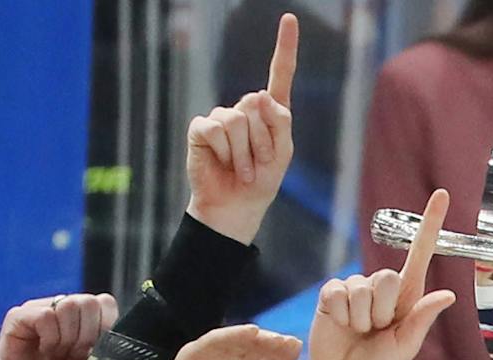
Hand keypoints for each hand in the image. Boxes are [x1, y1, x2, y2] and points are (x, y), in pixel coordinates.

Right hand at [0, 293, 118, 359]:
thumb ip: (108, 345)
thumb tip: (118, 337)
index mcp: (85, 315)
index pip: (105, 302)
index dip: (105, 325)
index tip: (95, 349)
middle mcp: (64, 306)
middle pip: (89, 302)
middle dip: (86, 335)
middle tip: (74, 354)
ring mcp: (41, 306)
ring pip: (69, 306)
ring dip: (67, 338)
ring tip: (58, 353)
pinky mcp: (19, 314)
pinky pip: (46, 316)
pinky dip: (50, 339)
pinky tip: (44, 350)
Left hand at [148, 325, 301, 359]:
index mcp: (195, 356)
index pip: (216, 340)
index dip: (235, 335)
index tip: (254, 332)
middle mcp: (215, 354)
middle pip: (239, 341)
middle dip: (261, 339)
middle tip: (282, 340)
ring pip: (254, 349)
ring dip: (274, 345)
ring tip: (293, 345)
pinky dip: (277, 357)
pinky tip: (292, 353)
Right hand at [186, 13, 296, 244]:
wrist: (235, 206)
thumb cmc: (262, 182)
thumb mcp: (283, 153)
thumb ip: (279, 122)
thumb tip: (257, 94)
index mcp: (270, 112)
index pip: (280, 74)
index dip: (284, 47)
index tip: (290, 19)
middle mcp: (245, 108)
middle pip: (258, 104)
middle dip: (263, 140)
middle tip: (259, 164)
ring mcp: (221, 116)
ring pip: (238, 119)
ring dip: (246, 152)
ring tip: (243, 169)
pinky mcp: (202, 127)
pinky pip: (218, 129)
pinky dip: (226, 153)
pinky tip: (223, 163)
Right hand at [305, 188, 455, 359]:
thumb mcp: (407, 346)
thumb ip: (423, 319)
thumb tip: (449, 295)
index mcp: (408, 295)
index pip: (420, 253)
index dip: (430, 224)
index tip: (443, 195)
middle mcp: (382, 286)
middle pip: (387, 278)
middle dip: (382, 311)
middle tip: (378, 330)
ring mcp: (356, 287)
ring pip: (361, 290)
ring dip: (361, 318)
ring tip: (360, 331)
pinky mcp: (332, 294)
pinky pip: (338, 295)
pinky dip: (342, 316)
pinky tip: (341, 324)